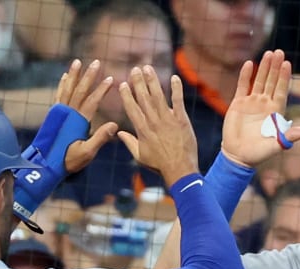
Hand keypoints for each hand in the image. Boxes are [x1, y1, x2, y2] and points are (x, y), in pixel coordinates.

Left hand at [55, 58, 118, 174]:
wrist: (46, 164)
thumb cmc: (68, 160)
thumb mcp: (87, 153)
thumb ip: (100, 138)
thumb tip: (114, 124)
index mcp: (79, 121)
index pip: (93, 101)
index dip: (102, 89)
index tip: (111, 79)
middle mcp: (68, 113)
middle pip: (80, 90)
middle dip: (89, 76)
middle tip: (96, 62)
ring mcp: (59, 112)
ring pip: (68, 88)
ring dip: (74, 75)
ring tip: (77, 62)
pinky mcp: (54, 114)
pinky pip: (59, 95)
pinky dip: (62, 85)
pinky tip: (65, 77)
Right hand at [117, 66, 198, 186]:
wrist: (180, 170)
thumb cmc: (160, 165)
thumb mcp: (140, 156)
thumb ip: (129, 142)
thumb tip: (118, 132)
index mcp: (142, 130)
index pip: (132, 108)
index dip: (127, 95)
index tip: (123, 84)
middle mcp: (153, 122)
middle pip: (143, 98)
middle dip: (138, 82)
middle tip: (135, 69)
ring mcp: (167, 119)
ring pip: (158, 95)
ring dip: (152, 80)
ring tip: (148, 68)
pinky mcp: (181, 120)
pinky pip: (178, 100)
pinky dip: (176, 88)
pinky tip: (174, 77)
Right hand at [220, 50, 299, 168]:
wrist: (237, 157)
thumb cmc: (258, 154)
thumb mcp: (277, 145)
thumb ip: (291, 136)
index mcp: (275, 112)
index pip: (281, 91)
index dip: (284, 78)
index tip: (287, 63)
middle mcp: (265, 105)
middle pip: (272, 82)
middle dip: (275, 68)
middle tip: (279, 52)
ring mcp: (252, 103)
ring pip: (259, 81)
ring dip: (263, 68)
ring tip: (268, 53)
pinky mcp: (238, 104)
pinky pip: (243, 86)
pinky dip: (245, 75)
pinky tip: (249, 64)